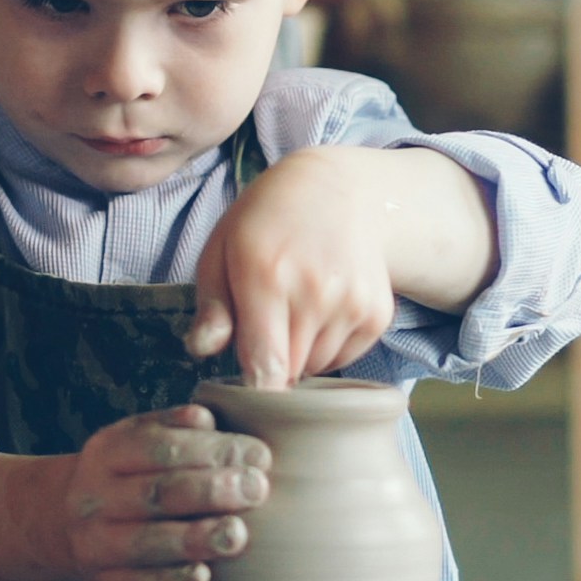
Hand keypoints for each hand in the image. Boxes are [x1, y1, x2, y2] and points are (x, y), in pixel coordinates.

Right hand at [59, 406, 272, 580]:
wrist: (80, 527)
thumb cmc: (139, 479)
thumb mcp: (149, 438)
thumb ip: (185, 424)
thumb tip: (213, 416)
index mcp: (108, 450)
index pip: (162, 445)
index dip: (214, 449)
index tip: (260, 456)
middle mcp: (94, 497)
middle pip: (158, 492)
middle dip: (213, 490)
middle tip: (257, 490)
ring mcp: (94, 545)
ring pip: (147, 542)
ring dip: (196, 538)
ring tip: (237, 535)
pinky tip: (204, 575)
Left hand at [186, 148, 421, 388]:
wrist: (337, 191)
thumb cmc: (266, 222)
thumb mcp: (221, 250)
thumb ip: (211, 307)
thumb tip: (203, 351)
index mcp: (266, 277)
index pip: (266, 368)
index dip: (252, 390)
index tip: (242, 388)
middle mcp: (315, 292)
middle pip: (288, 374)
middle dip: (270, 363)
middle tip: (263, 325)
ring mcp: (352, 304)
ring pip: (315, 368)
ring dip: (298, 355)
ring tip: (293, 309)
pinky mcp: (377, 314)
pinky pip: (343, 357)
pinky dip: (327, 346)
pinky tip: (320, 308)